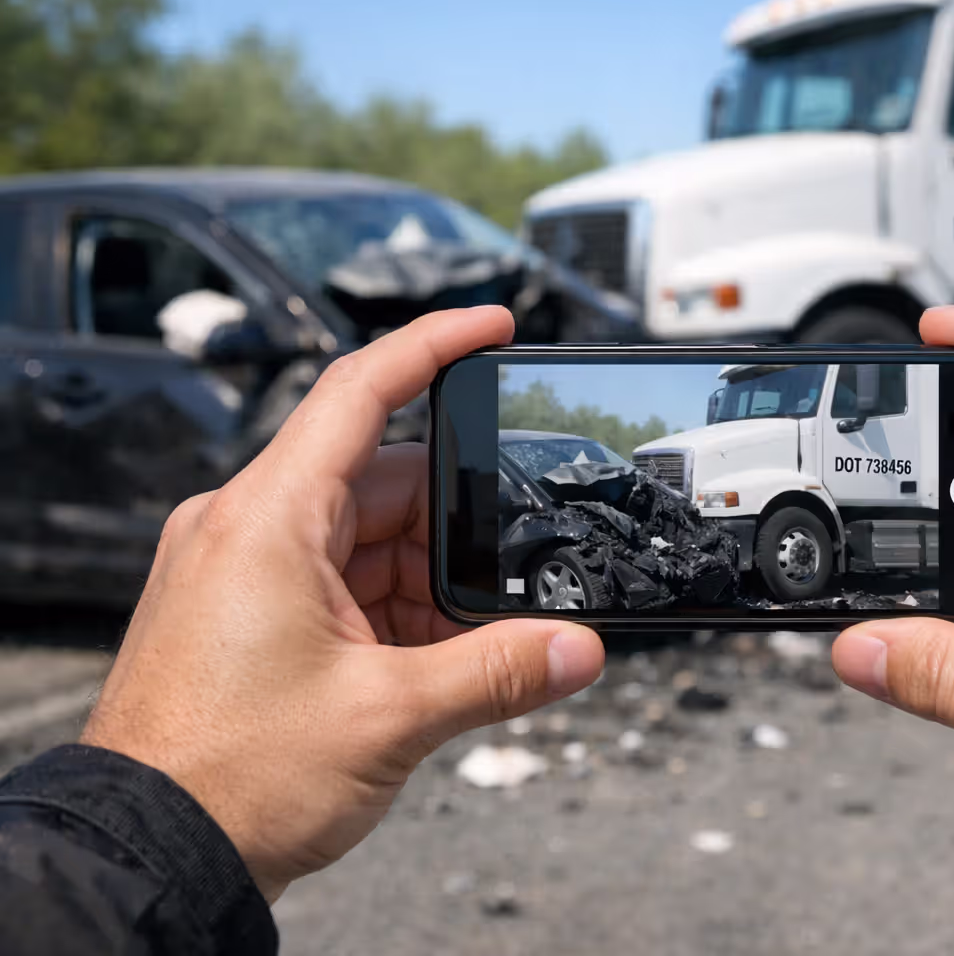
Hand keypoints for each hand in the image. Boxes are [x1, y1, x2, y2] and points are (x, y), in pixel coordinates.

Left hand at [81, 307, 604, 900]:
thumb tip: (579, 649)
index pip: (361, 390)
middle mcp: (250, 529)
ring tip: (465, 648)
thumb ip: (500, 673)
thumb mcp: (390, 717)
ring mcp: (247, 572)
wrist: (149, 852)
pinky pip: (346, 585)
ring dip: (429, 586)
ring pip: (371, 542)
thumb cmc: (226, 777)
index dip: (435, 345)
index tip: (495, 326)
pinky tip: (431, 664)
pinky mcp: (251, 614)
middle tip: (511, 575)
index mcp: (268, 519)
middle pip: (385, 483)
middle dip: (457, 529)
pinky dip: (398, 615)